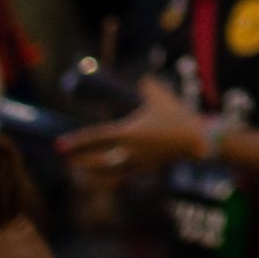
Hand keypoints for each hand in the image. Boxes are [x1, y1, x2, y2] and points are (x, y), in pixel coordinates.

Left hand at [58, 77, 208, 176]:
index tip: (59, 146)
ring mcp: (138, 163)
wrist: (199, 141)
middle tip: (65, 160)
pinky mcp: (147, 169)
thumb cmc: (179, 116)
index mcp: (129, 133)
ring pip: (108, 172)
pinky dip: (110, 176)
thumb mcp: (161, 96)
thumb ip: (147, 86)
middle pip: (97, 161)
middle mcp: (129, 151)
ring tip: (80, 173)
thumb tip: (140, 80)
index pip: (96, 138)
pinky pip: (122, 175)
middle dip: (80, 160)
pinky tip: (105, 177)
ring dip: (93, 173)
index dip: (76, 142)